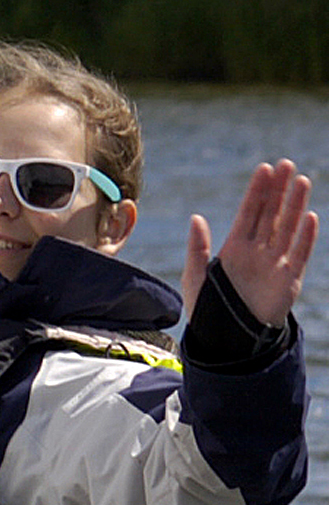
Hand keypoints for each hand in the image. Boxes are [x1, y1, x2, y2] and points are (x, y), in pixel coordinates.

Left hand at [189, 158, 315, 327]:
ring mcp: (275, 263)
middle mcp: (258, 251)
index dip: (257, 191)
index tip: (264, 168)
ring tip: (301, 181)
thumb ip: (197, 248)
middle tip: (287, 164)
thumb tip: (196, 217)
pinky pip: (299, 254)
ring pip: (287, 228)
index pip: (249, 212)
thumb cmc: (209, 308)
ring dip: (294, 205)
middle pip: (271, 214)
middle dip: (278, 190)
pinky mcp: (288, 280)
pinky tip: (309, 217)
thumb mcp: (195, 277)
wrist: (228, 340)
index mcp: (234, 247)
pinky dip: (304, 237)